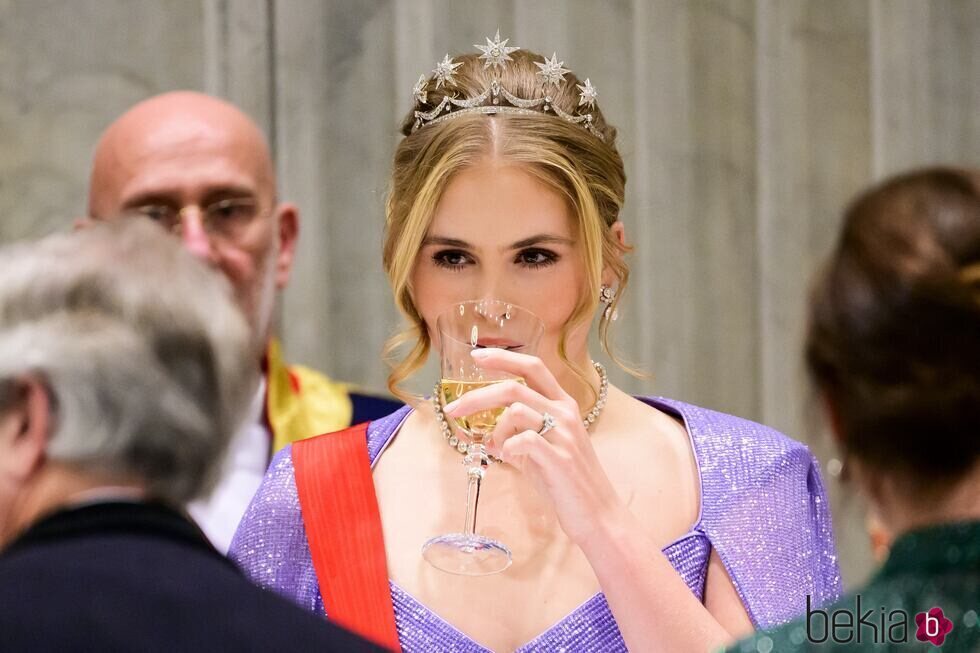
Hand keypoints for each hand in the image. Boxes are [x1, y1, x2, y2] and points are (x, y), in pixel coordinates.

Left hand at [443, 348, 625, 544]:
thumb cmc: (566, 482)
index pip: (533, 367)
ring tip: (494, 447)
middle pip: (514, 387)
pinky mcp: (559, 457)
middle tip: (453, 409)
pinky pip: (523, 439)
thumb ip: (514, 438)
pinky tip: (507, 458)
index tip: (476, 356)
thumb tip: (483, 436)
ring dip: (494, 428)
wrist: (597, 514)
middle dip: (477, 395)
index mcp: (562, 404)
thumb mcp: (539, 452)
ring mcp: (563, 434)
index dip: (503, 358)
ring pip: (516, 410)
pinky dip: (507, 447)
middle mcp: (564, 412)